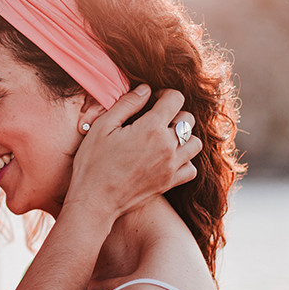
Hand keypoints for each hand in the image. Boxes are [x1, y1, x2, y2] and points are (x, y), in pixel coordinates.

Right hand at [64, 85, 201, 222]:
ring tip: (165, 138)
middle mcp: (167, 146)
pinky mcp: (170, 182)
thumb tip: (145, 90)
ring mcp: (171, 166)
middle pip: (188, 119)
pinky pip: (191, 168)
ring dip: (184, 137)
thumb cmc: (93, 161)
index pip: (175, 99)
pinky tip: (168, 158)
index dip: (165, 94)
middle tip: (156, 118)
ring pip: (195, 143)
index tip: (153, 99)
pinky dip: (185, 161)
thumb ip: (127, 104)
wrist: (95, 199)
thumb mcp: (102, 126)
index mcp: (150, 128)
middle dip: (174, 113)